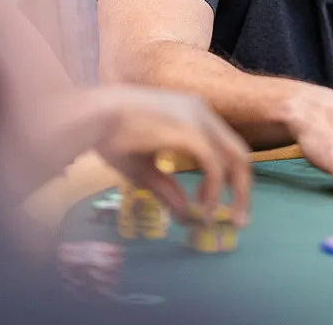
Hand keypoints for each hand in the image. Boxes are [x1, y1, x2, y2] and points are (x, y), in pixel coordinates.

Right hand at [93, 86, 251, 226]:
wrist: (90, 116)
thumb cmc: (109, 136)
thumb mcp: (143, 168)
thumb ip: (167, 189)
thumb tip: (185, 215)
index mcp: (192, 112)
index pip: (225, 145)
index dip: (230, 177)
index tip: (225, 204)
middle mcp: (200, 111)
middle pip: (238, 152)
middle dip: (242, 188)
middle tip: (240, 221)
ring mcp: (197, 118)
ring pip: (234, 158)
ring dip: (236, 192)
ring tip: (227, 220)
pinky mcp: (189, 131)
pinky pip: (213, 165)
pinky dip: (213, 190)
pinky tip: (203, 209)